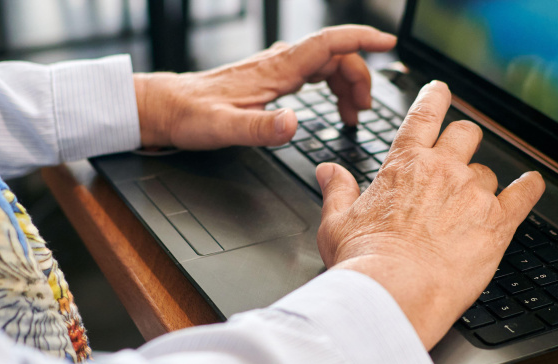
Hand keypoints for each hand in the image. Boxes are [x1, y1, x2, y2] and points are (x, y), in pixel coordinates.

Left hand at [133, 25, 395, 148]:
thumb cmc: (192, 118)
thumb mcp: (225, 130)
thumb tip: (294, 124)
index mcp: (276, 70)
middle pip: (335, 56)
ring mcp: (275, 69)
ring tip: (353, 114)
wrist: (167, 108)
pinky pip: (313, 72)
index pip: (329, 44)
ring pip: (326, 64)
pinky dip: (331, 86)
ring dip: (347, 84)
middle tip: (365, 111)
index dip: (362, 39)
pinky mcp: (270, 78)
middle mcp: (279, 64)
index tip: (389, 42)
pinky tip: (331, 105)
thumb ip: (260, 129)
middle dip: (359, 78)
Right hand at [315, 81, 544, 349]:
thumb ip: (336, 191)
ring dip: (482, 181)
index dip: (434, 97)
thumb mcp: (336, 223)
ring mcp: (473, 194)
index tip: (440, 90)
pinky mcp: (498, 222)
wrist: (396, 292)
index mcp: (404, 164)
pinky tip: (531, 185)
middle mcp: (443, 170)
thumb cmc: (364, 262)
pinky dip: (530, 187)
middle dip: (463, 140)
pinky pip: (524, 194)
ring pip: (488, 171)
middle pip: (465, 133)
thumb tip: (328, 171)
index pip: (424, 115)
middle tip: (459, 153)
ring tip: (474, 201)